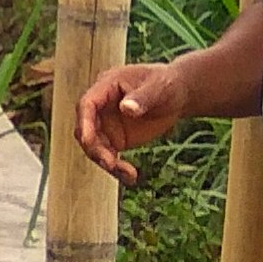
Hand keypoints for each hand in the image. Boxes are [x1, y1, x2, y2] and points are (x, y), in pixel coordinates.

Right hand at [74, 57, 188, 185]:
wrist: (178, 95)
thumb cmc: (167, 83)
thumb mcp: (159, 87)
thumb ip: (143, 97)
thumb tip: (127, 108)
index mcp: (106, 86)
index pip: (87, 104)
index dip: (84, 123)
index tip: (88, 141)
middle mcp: (101, 107)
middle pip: (86, 130)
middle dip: (95, 149)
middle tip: (111, 164)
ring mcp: (107, 124)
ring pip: (96, 148)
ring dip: (107, 163)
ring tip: (128, 174)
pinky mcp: (116, 139)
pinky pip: (110, 156)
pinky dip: (118, 169)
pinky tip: (131, 178)